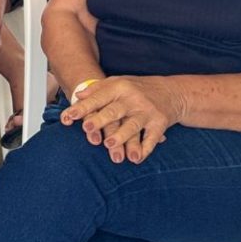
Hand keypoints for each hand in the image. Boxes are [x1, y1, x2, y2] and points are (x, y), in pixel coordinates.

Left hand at [60, 75, 181, 162]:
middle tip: (87, 128)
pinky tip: (136, 158)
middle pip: (114, 111)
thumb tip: (78, 95)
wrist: (171, 91)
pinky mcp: (160, 124)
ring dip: (121, 136)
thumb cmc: (137, 89)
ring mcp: (147, 112)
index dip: (83, 108)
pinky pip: (152, 138)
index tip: (69, 116)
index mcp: (119, 87)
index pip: (98, 98)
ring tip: (109, 145)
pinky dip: (145, 149)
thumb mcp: (117, 82)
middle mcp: (133, 99)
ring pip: (132, 125)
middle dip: (100, 120)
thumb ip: (96, 90)